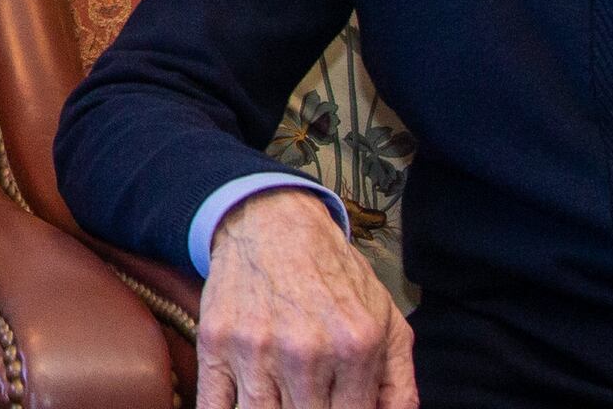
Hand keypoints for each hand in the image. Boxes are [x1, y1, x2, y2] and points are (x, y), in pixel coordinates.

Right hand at [195, 188, 412, 408]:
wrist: (272, 222)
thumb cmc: (332, 275)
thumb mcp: (386, 321)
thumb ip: (399, 386)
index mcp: (355, 348)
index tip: (334, 404)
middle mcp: (305, 351)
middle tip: (308, 395)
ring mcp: (255, 349)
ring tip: (282, 395)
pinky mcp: (216, 342)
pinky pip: (212, 407)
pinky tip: (242, 404)